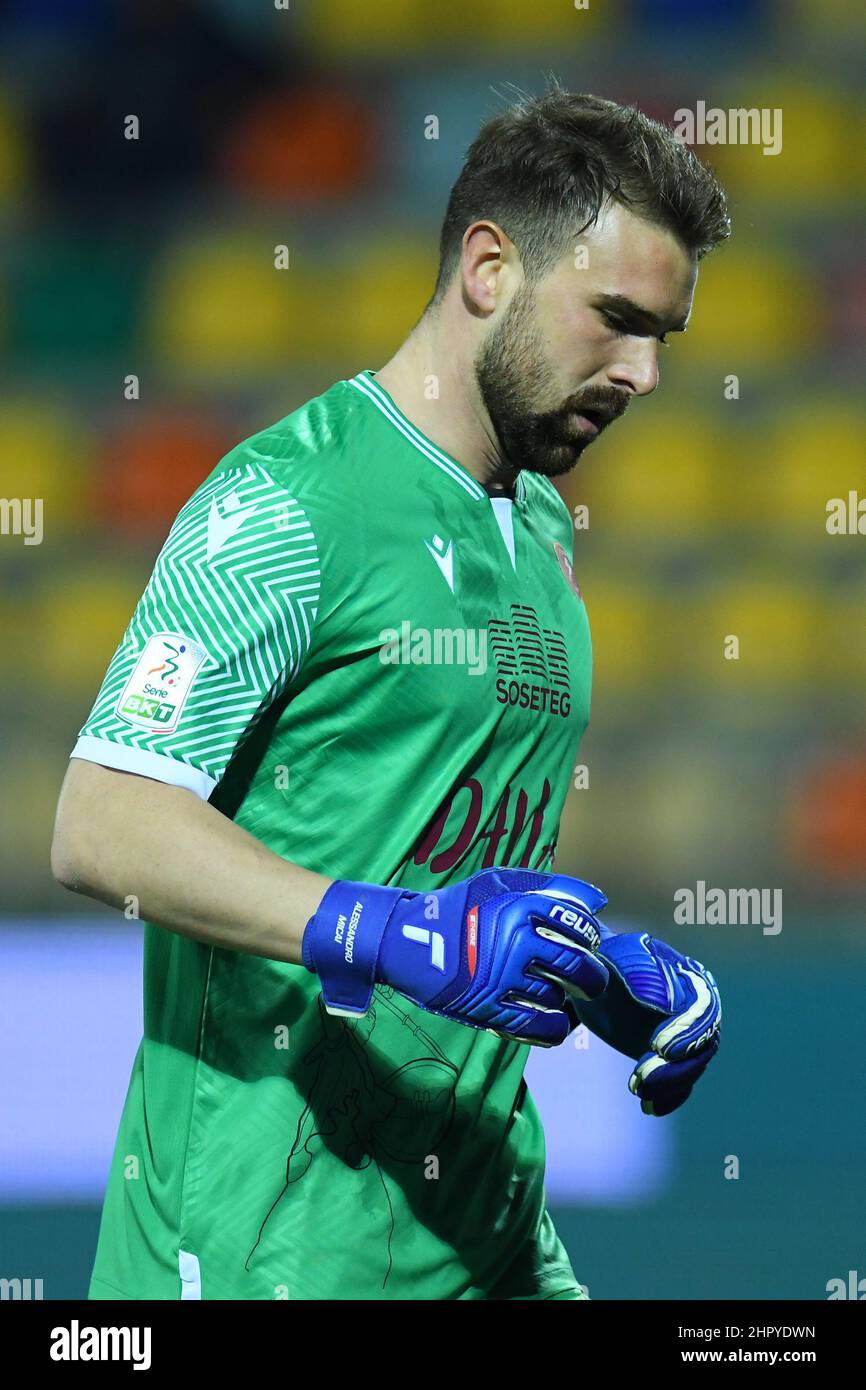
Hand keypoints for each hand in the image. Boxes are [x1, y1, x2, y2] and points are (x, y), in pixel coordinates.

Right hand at [303, 869, 610, 1046]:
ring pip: (558, 996)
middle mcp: (514, 942)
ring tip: (561, 994)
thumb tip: (599, 900)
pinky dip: (555, 1028)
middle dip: (592, 975)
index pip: (579, 924)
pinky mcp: (489, 1010)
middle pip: (577, 965)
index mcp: (519, 907)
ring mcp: (502, 980)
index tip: (589, 942)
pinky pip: (539, 1027)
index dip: (592, 935)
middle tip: (591, 978)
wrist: (408, 941)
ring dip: (566, 999)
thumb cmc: (459, 908)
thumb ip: (548, 886)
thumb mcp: (499, 882)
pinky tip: (556, 1023)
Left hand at [572, 932, 720, 1114]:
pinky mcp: (674, 1059)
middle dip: (677, 1065)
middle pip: (703, 1043)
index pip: (702, 1007)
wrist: (594, 979)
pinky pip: (682, 1084)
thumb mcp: (618, 959)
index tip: (659, 1047)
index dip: (685, 1030)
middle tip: (643, 1076)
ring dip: (670, 1083)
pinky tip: (649, 1107)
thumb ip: (642, 975)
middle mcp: (697, 1009)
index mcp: (689, 977)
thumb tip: (669, 1005)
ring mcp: (687, 1036)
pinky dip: (669, 1098)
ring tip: (637, 1088)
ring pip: (694, 1066)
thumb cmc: (605, 961)